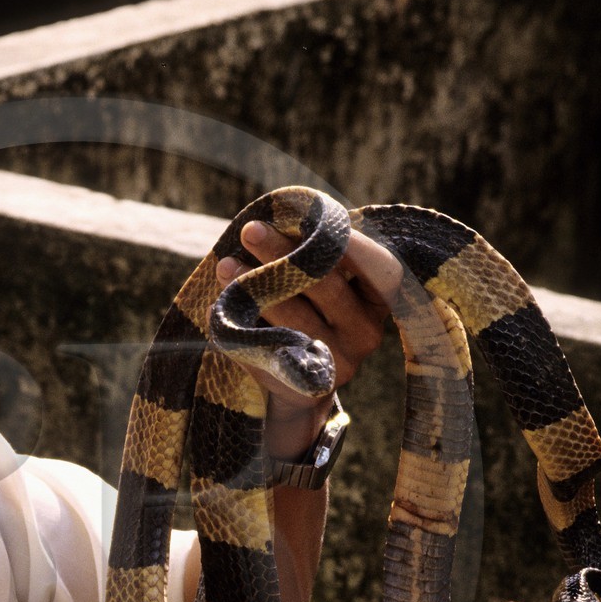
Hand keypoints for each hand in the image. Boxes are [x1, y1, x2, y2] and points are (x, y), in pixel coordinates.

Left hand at [214, 218, 400, 399]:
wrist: (303, 379)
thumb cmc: (314, 308)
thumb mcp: (326, 282)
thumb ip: (316, 254)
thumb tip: (280, 215)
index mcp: (378, 302)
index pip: (382, 271)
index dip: (353, 245)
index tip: (313, 219)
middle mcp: (364, 334)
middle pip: (326, 287)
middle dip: (283, 254)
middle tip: (250, 230)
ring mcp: (335, 364)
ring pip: (292, 319)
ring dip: (254, 288)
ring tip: (225, 265)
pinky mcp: (301, 386)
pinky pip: (264, 350)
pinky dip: (238, 326)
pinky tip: (217, 307)